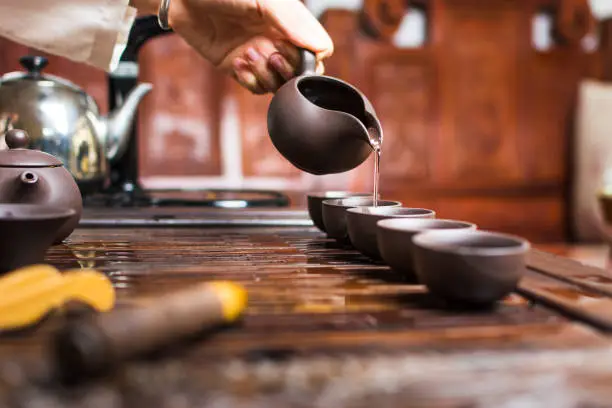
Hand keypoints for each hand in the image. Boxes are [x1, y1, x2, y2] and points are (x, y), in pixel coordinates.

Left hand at [133, 0, 333, 93]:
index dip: (309, 59)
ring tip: (248, 53)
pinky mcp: (239, 67)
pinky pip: (256, 87)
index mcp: (289, 23)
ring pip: (278, 83)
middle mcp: (277, 40)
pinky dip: (249, 80)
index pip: (316, 52)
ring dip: (266, 74)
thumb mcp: (263, 1)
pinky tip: (237, 63)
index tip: (289, 48)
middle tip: (270, 53)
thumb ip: (293, 22)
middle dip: (287, 69)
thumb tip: (322, 48)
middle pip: (299, 72)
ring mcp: (259, 55)